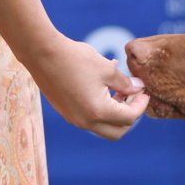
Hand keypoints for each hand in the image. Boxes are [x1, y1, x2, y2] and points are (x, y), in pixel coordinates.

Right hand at [24, 35, 148, 139]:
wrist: (41, 53)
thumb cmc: (75, 58)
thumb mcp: (106, 69)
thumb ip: (125, 82)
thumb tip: (138, 88)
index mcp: (99, 111)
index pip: (130, 118)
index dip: (141, 104)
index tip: (144, 91)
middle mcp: (86, 121)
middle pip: (118, 131)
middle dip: (129, 116)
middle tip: (132, 96)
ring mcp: (74, 119)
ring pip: (102, 127)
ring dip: (114, 114)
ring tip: (117, 91)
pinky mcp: (66, 112)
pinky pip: (89, 119)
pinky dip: (100, 110)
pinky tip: (101, 89)